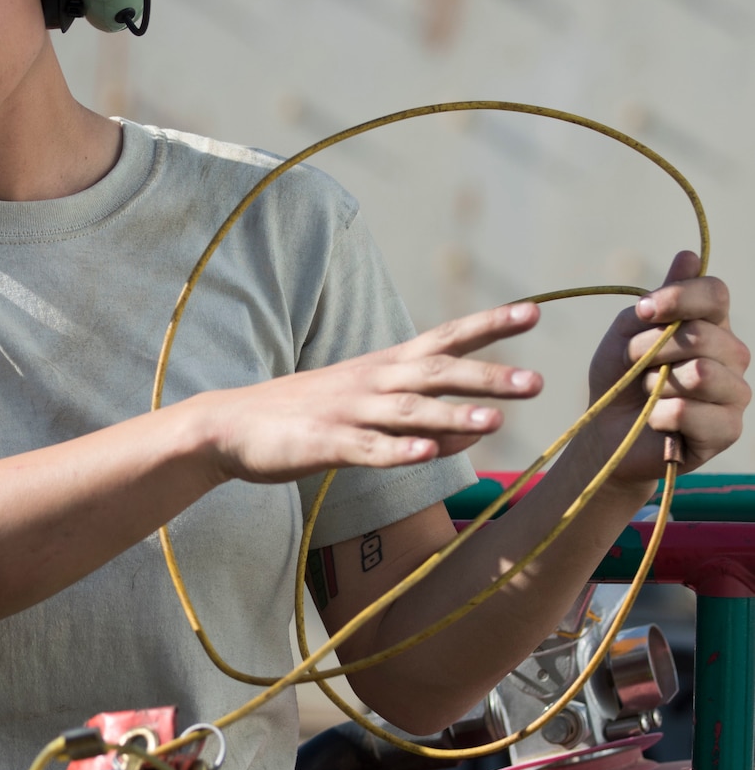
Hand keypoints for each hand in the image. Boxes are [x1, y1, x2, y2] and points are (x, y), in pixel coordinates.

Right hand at [200, 301, 542, 483]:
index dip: (489, 324)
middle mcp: (372, 382)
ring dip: (452, 415)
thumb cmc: (309, 414)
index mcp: (385, 365)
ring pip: (408, 411)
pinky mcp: (324, 445)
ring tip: (496, 421)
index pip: (446, 337)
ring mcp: (348, 413)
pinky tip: (426, 458)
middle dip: (488, 376)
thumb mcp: (369, 405)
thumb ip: (425, 414)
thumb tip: (479, 426)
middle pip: (437, 373)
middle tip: (537, 382)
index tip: (534, 311)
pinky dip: (397, 453)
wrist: (231, 425)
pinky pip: (367, 450)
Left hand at [586, 251, 749, 486]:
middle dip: (651, 350)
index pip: (715, 293)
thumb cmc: (620, 379)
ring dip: (655, 384)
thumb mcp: (627, 333)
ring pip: (699, 374)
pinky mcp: (727, 430)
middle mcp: (733, 356)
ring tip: (649, 395)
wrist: (608, 433)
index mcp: (713, 325)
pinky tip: (656, 421)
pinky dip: (658, 415)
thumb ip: (659, 301)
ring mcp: (735, 393)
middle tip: (634, 367)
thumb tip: (689, 257)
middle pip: (702, 335)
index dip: (679, 297)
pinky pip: (689, 412)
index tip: (643, 311)